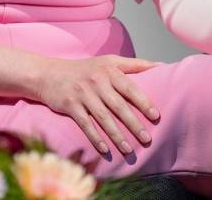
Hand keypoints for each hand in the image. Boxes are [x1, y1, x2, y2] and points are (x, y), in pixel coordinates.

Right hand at [33, 54, 161, 155]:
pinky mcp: (70, 105)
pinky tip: (105, 149)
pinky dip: (95, 137)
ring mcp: (82, 94)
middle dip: (133, 124)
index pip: (130, 87)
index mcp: (108, 70)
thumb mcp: (108, 61)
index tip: (156, 116)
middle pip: (118, 106)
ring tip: (129, 150)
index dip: (143, 102)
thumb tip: (162, 66)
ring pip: (103, 118)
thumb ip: (135, 65)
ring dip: (117, 135)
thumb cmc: (85, 69)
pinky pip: (85, 124)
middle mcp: (96, 81)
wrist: (49, 73)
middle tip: (147, 139)